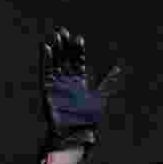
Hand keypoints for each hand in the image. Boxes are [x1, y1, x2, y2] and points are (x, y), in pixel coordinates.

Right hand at [39, 26, 122, 151]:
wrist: (74, 134)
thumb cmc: (87, 119)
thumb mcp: (99, 97)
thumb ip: (106, 81)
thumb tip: (118, 68)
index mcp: (80, 82)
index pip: (79, 62)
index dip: (78, 51)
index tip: (79, 37)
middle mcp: (68, 81)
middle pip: (65, 59)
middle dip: (65, 46)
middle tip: (63, 30)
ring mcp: (57, 85)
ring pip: (55, 63)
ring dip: (54, 50)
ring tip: (54, 36)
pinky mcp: (47, 90)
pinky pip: (45, 72)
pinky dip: (45, 60)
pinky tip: (44, 47)